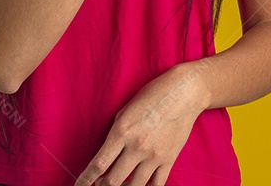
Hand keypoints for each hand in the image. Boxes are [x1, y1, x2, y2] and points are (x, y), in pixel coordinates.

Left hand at [75, 63, 208, 185]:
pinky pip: (156, 185)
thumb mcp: (125, 111)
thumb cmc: (152, 96)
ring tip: (117, 185)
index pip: (99, 164)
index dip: (86, 180)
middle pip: (113, 181)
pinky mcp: (169, 160)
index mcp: (122, 131)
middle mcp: (137, 146)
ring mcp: (155, 156)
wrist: (184, 93)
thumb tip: (106, 159)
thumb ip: (115, 135)